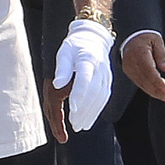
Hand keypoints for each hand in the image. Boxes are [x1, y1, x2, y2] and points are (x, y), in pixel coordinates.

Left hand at [53, 20, 116, 134]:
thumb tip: (57, 85)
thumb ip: (62, 68)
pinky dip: (96, 110)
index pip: (84, 79)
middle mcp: (99, 69)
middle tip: (74, 124)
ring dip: (91, 114)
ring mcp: (106, 76)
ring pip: (100, 98)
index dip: (79, 95)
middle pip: (93, 93)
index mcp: (87, 60)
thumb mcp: (63, 52)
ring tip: (80, 126)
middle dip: (84, 110)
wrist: (93, 39)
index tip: (73, 109)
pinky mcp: (107, 82)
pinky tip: (88, 119)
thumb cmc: (74, 46)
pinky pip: (104, 98)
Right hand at [121, 30, 164, 103]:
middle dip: (156, 90)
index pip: (148, 70)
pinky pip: (138, 82)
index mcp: (139, 52)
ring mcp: (128, 67)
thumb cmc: (145, 38)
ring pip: (141, 83)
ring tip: (164, 97)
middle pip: (144, 79)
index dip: (157, 81)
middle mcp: (131, 61)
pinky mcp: (128, 71)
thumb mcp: (157, 40)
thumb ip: (162, 55)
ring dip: (153, 92)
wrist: (130, 36)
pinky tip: (155, 92)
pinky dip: (147, 88)